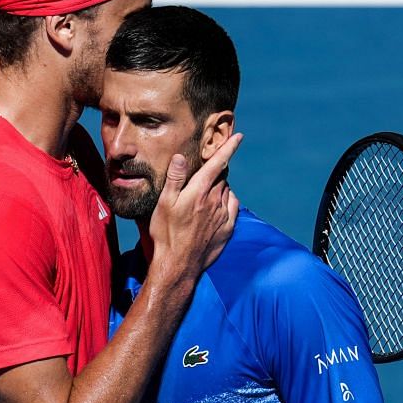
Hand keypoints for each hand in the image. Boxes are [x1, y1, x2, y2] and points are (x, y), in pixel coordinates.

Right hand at [146, 133, 242, 284]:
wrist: (178, 265)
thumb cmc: (166, 234)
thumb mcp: (164, 204)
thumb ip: (175, 179)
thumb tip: (181, 156)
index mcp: (199, 192)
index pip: (218, 164)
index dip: (229, 148)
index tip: (239, 137)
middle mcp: (215, 201)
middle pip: (222, 176)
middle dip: (216, 171)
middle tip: (203, 176)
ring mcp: (223, 216)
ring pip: (226, 191)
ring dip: (219, 187)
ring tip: (204, 196)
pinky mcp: (227, 229)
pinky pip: (232, 207)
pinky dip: (227, 201)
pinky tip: (217, 206)